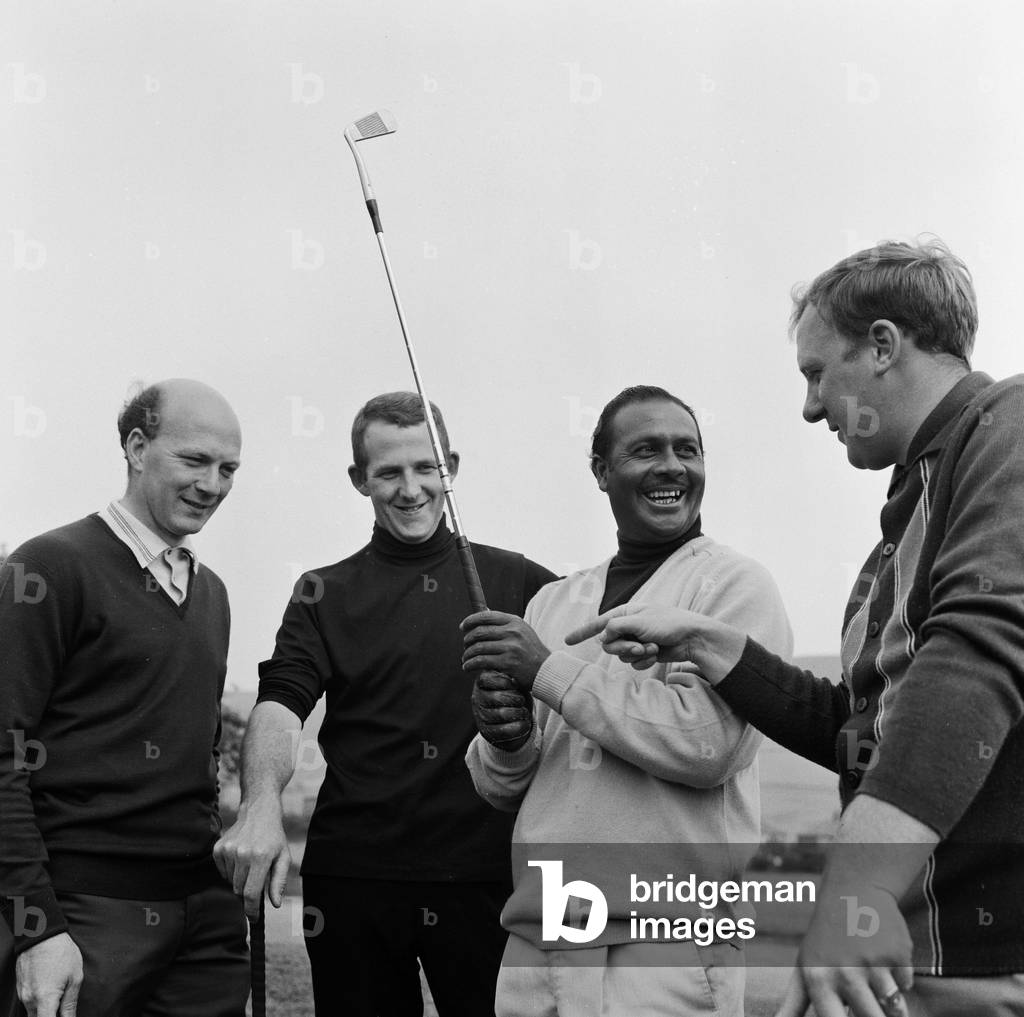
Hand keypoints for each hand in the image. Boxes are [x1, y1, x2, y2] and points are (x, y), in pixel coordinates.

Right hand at [16, 932, 82, 1016]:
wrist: (41, 934)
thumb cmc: (61, 952)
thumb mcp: (74, 976)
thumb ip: (70, 1003)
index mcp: (45, 999)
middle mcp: (30, 1001)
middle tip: (63, 1007)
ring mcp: (23, 995)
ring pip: (33, 1014)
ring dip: (45, 1011)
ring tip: (58, 993)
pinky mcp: (20, 989)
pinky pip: (29, 1004)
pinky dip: (39, 1003)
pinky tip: (50, 988)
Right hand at [213, 800, 291, 918]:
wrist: (259, 812)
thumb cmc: (274, 838)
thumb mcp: (283, 858)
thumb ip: (278, 882)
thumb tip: (274, 904)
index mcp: (261, 858)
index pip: (251, 893)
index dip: (251, 910)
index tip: (253, 919)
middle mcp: (243, 854)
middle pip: (239, 890)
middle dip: (247, 893)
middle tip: (256, 882)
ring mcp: (228, 850)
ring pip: (230, 881)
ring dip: (239, 880)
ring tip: (250, 864)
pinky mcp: (218, 848)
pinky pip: (222, 871)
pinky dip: (230, 871)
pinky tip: (240, 857)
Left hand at [461, 611, 550, 689]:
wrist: (546, 670)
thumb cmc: (530, 651)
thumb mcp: (522, 631)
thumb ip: (504, 624)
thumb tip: (482, 613)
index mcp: (515, 621)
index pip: (486, 616)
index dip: (470, 621)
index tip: (462, 627)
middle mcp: (513, 632)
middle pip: (479, 632)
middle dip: (467, 640)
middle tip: (465, 647)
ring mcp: (511, 647)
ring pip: (478, 647)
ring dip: (467, 654)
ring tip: (465, 660)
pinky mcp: (508, 663)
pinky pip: (481, 661)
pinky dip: (470, 664)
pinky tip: (468, 667)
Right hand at [472, 670, 533, 749]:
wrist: (511, 718)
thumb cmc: (512, 694)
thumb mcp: (512, 683)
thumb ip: (512, 679)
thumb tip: (514, 680)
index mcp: (481, 684)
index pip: (485, 679)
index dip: (503, 681)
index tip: (515, 684)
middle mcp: (477, 699)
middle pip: (495, 697)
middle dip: (514, 698)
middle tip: (522, 700)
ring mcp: (480, 716)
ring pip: (500, 714)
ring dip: (518, 713)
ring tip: (525, 712)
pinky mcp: (486, 731)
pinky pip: (503, 730)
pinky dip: (518, 727)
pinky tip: (525, 723)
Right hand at [565, 604, 743, 682]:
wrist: (692, 638)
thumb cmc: (669, 623)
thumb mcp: (639, 621)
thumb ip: (616, 627)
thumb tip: (602, 637)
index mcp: (625, 613)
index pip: (598, 623)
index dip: (581, 632)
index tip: (566, 641)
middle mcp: (629, 627)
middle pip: (609, 643)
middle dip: (622, 647)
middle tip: (638, 646)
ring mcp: (637, 641)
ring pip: (621, 655)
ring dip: (637, 654)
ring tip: (652, 647)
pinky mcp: (645, 654)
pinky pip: (634, 664)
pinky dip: (644, 661)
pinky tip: (657, 653)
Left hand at [780, 885, 913, 1016]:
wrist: (854, 892)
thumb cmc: (825, 940)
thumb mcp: (804, 968)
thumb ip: (793, 1006)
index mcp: (818, 981)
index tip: (851, 1015)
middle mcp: (845, 974)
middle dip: (874, 1015)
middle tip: (865, 994)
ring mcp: (873, 965)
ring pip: (896, 1009)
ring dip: (892, 1002)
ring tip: (875, 977)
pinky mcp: (897, 954)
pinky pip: (907, 985)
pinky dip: (901, 978)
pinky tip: (884, 955)